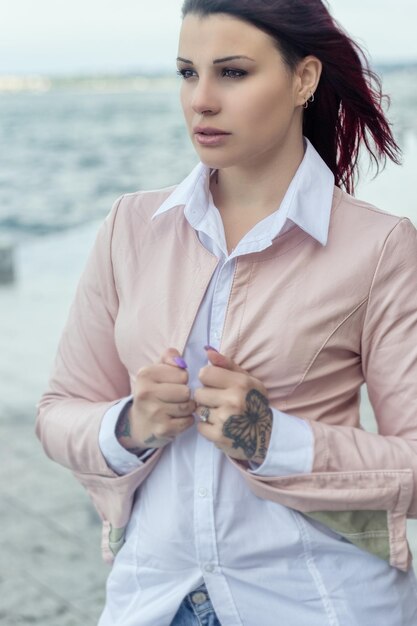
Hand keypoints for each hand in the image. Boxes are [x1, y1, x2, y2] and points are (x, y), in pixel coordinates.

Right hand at [116, 348, 195, 454]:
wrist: (138, 424)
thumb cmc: (153, 392)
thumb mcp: (157, 370)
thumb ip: (170, 357)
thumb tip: (181, 363)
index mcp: (145, 374)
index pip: (182, 374)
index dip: (181, 379)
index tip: (171, 384)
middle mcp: (146, 393)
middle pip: (186, 391)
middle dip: (185, 395)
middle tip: (175, 398)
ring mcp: (154, 412)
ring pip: (189, 406)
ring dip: (187, 408)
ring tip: (176, 408)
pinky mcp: (162, 429)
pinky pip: (188, 421)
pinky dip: (187, 420)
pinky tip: (176, 419)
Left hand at [195, 348, 272, 462]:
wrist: (266, 435)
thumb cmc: (254, 402)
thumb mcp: (247, 379)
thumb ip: (226, 364)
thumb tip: (207, 352)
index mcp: (240, 383)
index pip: (204, 373)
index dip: (208, 379)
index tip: (215, 385)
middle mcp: (233, 400)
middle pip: (198, 393)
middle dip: (206, 397)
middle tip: (218, 401)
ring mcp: (225, 419)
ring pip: (198, 410)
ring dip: (206, 412)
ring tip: (220, 414)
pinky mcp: (219, 436)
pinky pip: (199, 426)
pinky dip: (207, 427)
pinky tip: (219, 425)